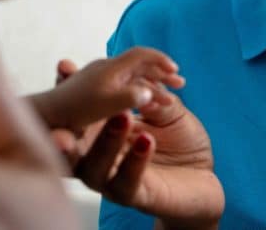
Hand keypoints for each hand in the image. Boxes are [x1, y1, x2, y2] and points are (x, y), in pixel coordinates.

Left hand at [29, 47, 183, 131]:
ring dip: (153, 84)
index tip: (176, 70)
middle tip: (179, 83)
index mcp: (111, 68)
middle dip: (161, 72)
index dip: (160, 60)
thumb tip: (149, 90)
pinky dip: (141, 93)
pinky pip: (125, 87)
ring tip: (170, 97)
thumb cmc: (74, 111)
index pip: (140, 54)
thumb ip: (129, 97)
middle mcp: (107, 69)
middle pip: (140, 64)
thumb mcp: (106, 106)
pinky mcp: (97, 92)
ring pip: (134, 77)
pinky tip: (148, 106)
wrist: (46, 116)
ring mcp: (101, 80)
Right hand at [59, 62, 224, 227]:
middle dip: (62, 131)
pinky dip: (134, 160)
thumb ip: (149, 94)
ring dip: (106, 141)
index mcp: (98, 129)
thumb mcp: (166, 109)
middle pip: (69, 146)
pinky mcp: (131, 195)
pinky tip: (145, 140)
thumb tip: (132, 78)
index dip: (66, 90)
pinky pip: (126, 181)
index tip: (65, 69)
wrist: (203, 174)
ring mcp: (110, 178)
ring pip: (94, 167)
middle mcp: (95, 155)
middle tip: (68, 113)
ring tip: (124, 116)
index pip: (74, 111)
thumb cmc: (179, 140)